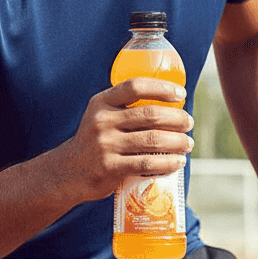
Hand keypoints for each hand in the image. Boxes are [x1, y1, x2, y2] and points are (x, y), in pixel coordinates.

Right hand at [56, 78, 193, 202]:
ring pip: (153, 140)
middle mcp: (102, 121)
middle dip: (177, 118)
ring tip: (188, 143)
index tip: (181, 94)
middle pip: (150, 115)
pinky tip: (177, 161)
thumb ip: (125, 109)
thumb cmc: (95, 142)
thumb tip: (169, 105)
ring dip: (178, 141)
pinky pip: (147, 164)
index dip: (162, 88)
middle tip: (188, 122)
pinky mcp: (110, 168)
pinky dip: (168, 162)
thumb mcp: (101, 117)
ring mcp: (105, 145)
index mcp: (102, 102)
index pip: (135, 86)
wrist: (68, 172)